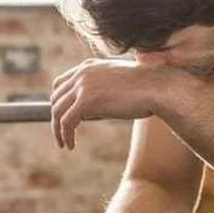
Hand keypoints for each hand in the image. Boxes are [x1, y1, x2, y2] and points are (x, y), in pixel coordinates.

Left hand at [49, 59, 178, 149]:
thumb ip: (103, 90)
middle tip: (62, 134)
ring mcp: (84, 85)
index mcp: (89, 66)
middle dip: (56, 118)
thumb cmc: (146, 89)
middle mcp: (83, 73)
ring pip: (57, 111)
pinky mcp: (87, 100)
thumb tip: (91, 111)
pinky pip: (66, 122)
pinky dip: (66, 135)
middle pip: (56, 98)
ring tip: (64, 143)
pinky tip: (71, 145)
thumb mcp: (119, 84)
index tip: (62, 118)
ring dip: (58, 130)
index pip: (61, 83)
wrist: (157, 88)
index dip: (58, 102)